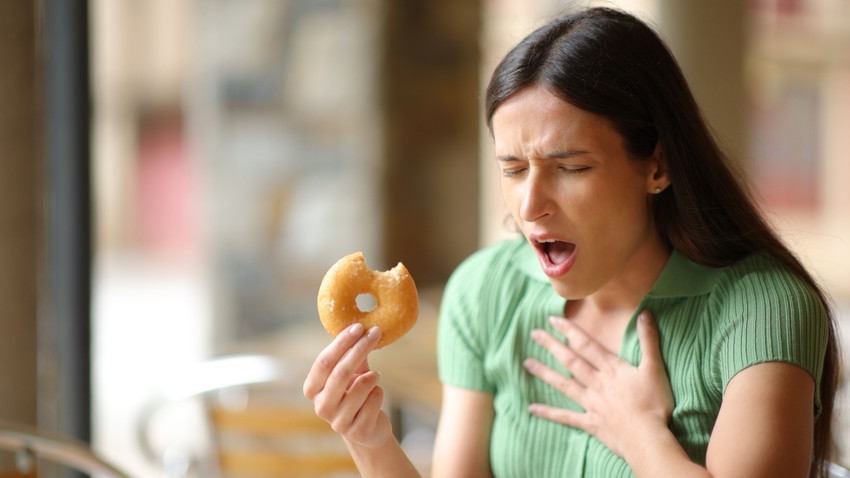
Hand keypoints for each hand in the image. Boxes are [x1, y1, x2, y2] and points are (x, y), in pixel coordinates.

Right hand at [302, 323, 391, 447]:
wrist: (367, 429)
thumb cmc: (356, 395)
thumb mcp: (350, 374)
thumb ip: (351, 355)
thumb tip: (360, 328)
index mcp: (312, 389)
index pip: (323, 362)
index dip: (341, 343)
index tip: (358, 326)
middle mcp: (321, 407)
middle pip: (341, 372)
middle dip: (360, 349)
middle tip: (376, 332)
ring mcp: (338, 421)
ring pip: (361, 386)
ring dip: (373, 376)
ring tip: (376, 376)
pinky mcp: (357, 430)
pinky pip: (374, 400)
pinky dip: (379, 392)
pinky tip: (376, 397)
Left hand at [524, 311, 673, 458]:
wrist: (648, 438)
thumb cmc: (655, 403)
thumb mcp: (655, 368)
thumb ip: (648, 340)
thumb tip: (645, 313)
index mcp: (611, 369)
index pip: (586, 345)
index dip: (569, 331)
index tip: (552, 320)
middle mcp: (597, 383)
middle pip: (571, 361)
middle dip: (552, 346)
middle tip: (534, 334)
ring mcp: (591, 403)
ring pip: (563, 385)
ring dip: (545, 373)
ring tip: (527, 363)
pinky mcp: (590, 423)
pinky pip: (565, 417)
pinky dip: (548, 413)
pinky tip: (531, 408)